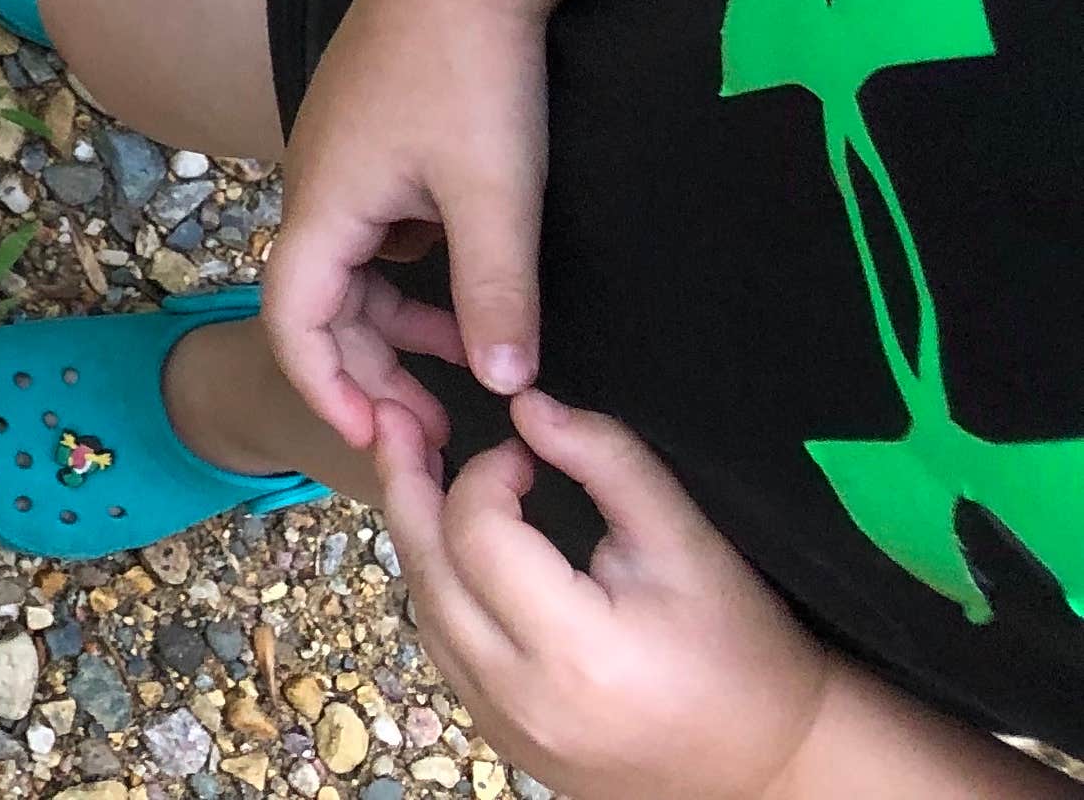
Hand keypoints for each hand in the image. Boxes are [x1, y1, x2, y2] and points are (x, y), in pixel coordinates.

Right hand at [266, 0, 551, 447]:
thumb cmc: (474, 68)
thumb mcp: (496, 193)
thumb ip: (496, 294)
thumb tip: (502, 385)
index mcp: (325, 203)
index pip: (293, 323)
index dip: (329, 390)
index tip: (382, 440)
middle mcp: (316, 183)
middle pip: (319, 303)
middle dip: (372, 370)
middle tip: (441, 421)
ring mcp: (340, 156)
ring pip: (348, 267)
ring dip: (393, 322)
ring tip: (462, 359)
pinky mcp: (370, 136)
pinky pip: (370, 230)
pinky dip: (405, 275)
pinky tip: (463, 281)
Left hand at [374, 391, 829, 799]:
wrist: (774, 762)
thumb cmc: (742, 647)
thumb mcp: (686, 539)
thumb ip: (608, 460)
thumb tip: (527, 407)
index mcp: (573, 651)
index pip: (478, 537)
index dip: (485, 474)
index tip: (521, 453)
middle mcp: (522, 699)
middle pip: (428, 573)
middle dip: (406, 487)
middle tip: (395, 423)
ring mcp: (507, 731)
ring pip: (425, 615)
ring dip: (416, 539)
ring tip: (412, 471)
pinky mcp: (507, 743)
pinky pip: (445, 654)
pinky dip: (438, 591)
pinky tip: (447, 547)